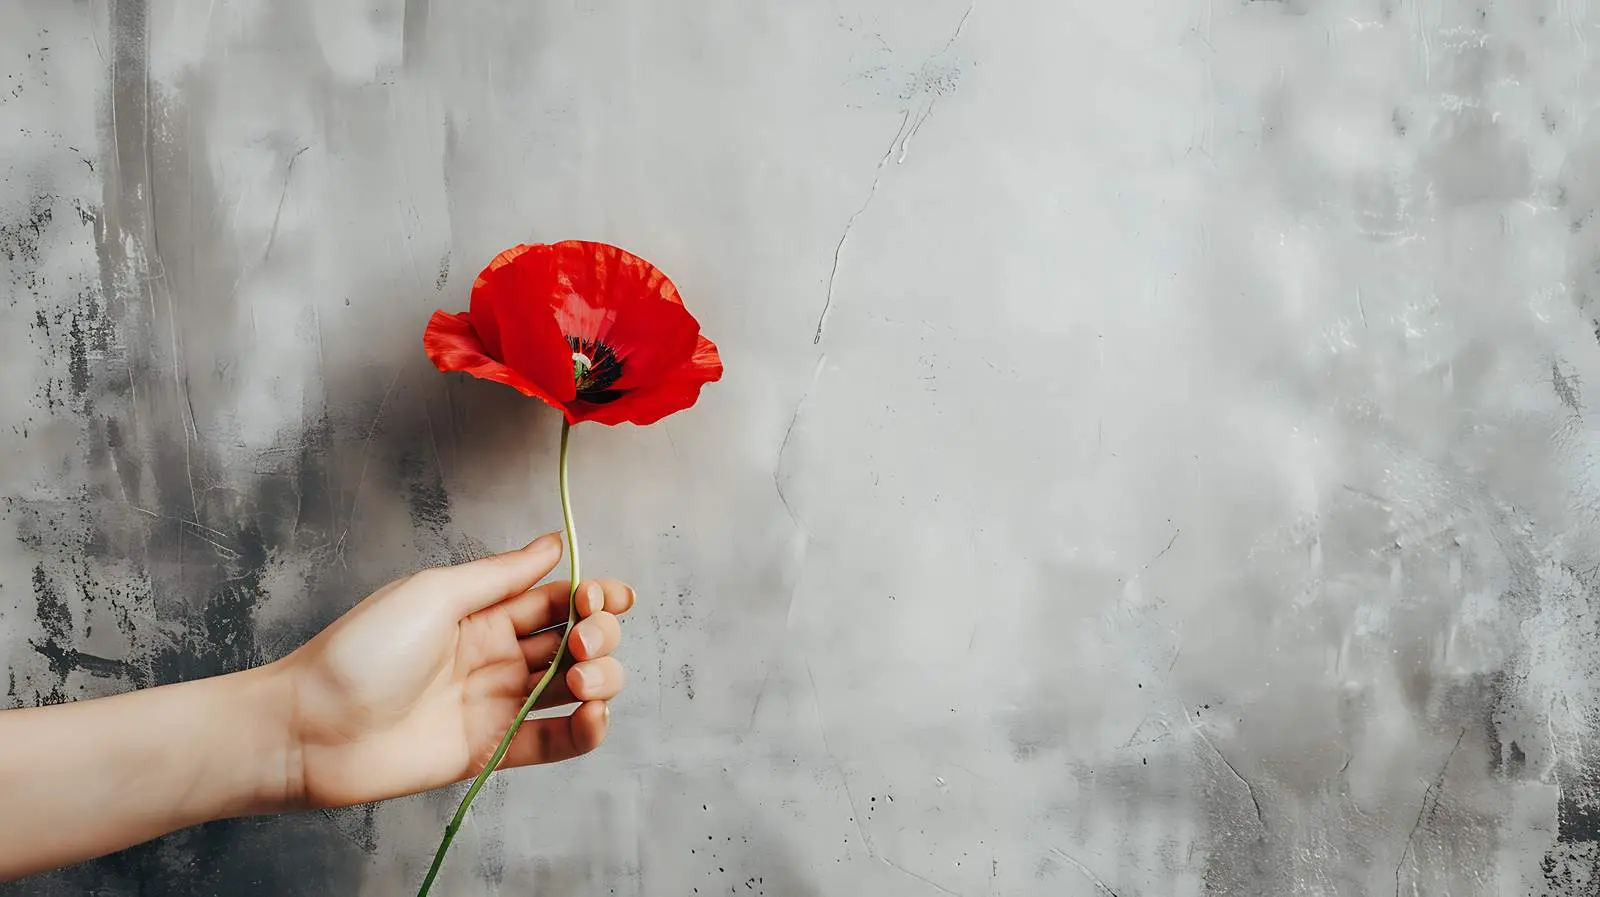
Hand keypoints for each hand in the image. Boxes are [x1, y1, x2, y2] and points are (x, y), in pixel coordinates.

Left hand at [273, 533, 632, 809]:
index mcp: (484, 613)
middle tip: (583, 643)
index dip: (594, 596)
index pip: (558, 601)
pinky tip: (592, 716)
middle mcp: (498, 657)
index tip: (608, 597)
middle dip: (600, 636)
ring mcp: (498, 705)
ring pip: (577, 689)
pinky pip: (555, 742)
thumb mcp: (434, 594)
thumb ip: (502, 575)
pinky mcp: (494, 751)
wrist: (311, 728)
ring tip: (582, 680)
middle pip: (577, 642)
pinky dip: (587, 732)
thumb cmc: (360, 652)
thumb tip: (555, 543)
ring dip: (601, 679)